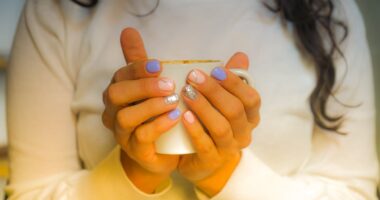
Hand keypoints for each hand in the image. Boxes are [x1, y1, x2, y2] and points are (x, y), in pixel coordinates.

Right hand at [102, 28, 178, 193]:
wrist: (159, 151)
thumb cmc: (153, 114)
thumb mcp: (147, 86)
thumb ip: (138, 61)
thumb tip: (128, 30)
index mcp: (117, 92)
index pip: (120, 76)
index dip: (137, 69)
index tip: (159, 65)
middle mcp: (113, 112)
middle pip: (117, 95)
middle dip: (143, 87)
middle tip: (169, 84)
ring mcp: (122, 133)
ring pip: (127, 117)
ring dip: (152, 106)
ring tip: (174, 100)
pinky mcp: (134, 150)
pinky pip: (141, 137)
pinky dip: (158, 125)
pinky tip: (175, 117)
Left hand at [178, 53, 260, 196]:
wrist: (199, 159)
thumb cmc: (211, 124)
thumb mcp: (221, 102)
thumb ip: (230, 80)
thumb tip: (241, 56)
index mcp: (250, 117)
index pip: (251, 99)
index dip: (235, 83)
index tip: (215, 69)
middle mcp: (244, 134)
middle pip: (235, 110)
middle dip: (214, 91)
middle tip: (193, 77)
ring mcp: (229, 149)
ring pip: (221, 127)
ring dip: (203, 107)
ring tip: (186, 92)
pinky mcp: (212, 161)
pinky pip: (205, 144)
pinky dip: (195, 129)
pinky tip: (184, 116)